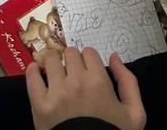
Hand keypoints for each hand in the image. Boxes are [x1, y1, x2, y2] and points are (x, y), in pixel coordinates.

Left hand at [27, 48, 145, 129]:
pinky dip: (33, 71)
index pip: (88, 52)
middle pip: (69, 53)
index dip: (89, 60)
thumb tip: (114, 56)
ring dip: (54, 63)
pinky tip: (38, 73)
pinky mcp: (39, 104)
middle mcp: (75, 82)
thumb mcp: (134, 115)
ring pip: (50, 59)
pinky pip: (31, 76)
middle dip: (73, 61)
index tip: (88, 70)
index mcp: (98, 82)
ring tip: (57, 74)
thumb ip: (128, 82)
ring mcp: (55, 93)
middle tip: (74, 74)